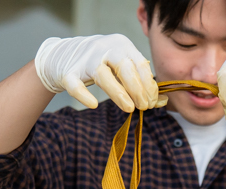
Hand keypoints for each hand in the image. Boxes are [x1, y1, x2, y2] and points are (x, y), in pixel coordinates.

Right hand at [34, 34, 161, 112]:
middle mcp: (103, 48)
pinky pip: (75, 85)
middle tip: (144, 106)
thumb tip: (162, 101)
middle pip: (124, 68)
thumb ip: (141, 81)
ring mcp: (85, 59)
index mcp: (121, 44)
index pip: (140, 64)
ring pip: (103, 76)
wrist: (63, 55)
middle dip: (138, 89)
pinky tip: (93, 104)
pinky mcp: (68, 72)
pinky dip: (84, 95)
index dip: (149, 85)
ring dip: (119, 94)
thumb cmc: (102, 63)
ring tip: (130, 108)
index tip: (153, 102)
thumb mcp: (122, 66)